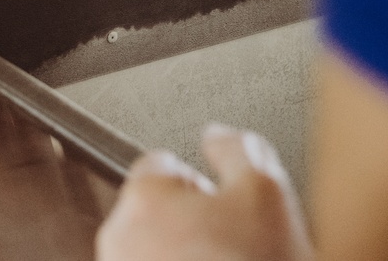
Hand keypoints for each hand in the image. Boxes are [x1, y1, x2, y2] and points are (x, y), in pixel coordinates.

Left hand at [97, 126, 313, 260]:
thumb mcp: (268, 192)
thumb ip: (239, 149)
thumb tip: (220, 138)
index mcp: (144, 198)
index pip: (163, 165)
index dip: (203, 184)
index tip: (225, 206)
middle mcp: (119, 243)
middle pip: (156, 216)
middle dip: (192, 229)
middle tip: (235, 253)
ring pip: (154, 258)